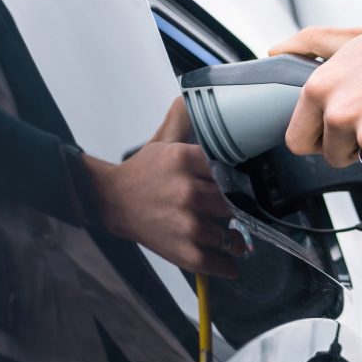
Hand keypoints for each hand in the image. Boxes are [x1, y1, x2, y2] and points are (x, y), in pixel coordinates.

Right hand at [85, 98, 244, 277]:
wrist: (113, 202)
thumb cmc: (144, 173)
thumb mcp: (165, 140)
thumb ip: (185, 119)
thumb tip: (199, 96)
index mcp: (185, 160)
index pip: (231, 169)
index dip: (240, 179)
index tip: (247, 185)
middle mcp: (188, 192)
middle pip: (234, 201)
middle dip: (238, 208)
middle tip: (239, 211)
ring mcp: (187, 225)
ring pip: (232, 234)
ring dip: (237, 239)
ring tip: (235, 238)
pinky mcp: (184, 252)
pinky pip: (220, 263)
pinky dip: (229, 265)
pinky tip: (230, 259)